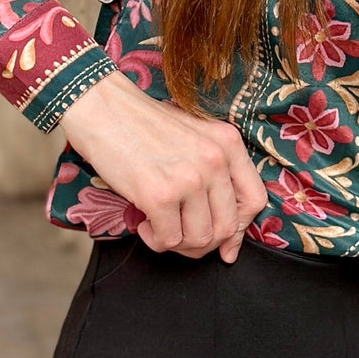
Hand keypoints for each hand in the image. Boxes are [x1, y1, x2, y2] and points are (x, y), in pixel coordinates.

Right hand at [62, 72, 267, 262]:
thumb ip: (216, 183)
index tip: (223, 241)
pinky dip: (155, 240)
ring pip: (200, 239)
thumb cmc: (143, 125)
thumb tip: (230, 248)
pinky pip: (169, 241)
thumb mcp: (194, 140)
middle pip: (227, 227)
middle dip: (202, 241)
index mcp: (228, 143)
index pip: (255, 200)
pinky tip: (144, 223)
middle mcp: (215, 159)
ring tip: (160, 225)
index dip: (240, 228)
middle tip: (179, 232)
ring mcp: (189, 178)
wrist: (103, 109)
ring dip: (178, 242)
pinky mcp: (160, 195)